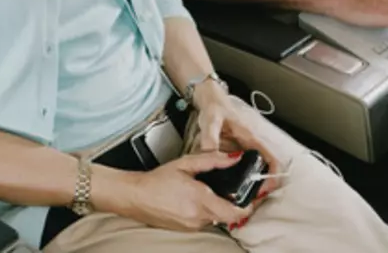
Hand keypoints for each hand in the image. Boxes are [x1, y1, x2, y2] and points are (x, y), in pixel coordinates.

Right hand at [116, 151, 252, 230]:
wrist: (135, 196)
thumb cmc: (157, 179)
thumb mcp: (185, 163)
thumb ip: (212, 160)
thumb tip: (233, 158)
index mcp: (200, 199)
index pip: (235, 211)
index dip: (248, 206)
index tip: (252, 197)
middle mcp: (198, 216)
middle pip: (228, 216)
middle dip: (233, 204)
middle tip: (232, 191)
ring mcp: (192, 226)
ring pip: (216, 218)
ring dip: (217, 207)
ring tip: (206, 192)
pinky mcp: (187, 230)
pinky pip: (204, 221)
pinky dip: (205, 212)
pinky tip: (193, 200)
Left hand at [189, 82, 282, 198]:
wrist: (209, 98)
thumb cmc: (214, 106)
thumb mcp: (210, 119)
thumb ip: (210, 136)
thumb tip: (211, 153)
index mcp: (251, 137)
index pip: (272, 159)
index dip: (273, 176)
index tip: (264, 189)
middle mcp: (251, 144)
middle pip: (266, 169)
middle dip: (262, 186)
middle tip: (250, 200)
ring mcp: (245, 148)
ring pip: (256, 170)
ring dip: (252, 184)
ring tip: (241, 197)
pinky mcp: (237, 150)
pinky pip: (244, 167)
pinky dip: (242, 178)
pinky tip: (230, 185)